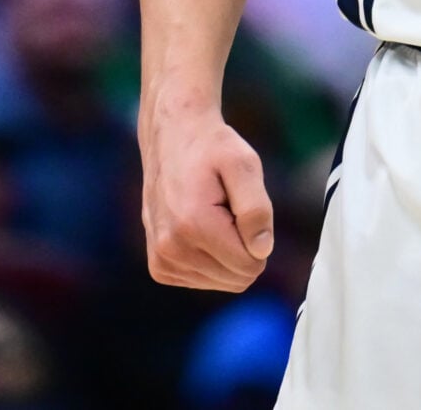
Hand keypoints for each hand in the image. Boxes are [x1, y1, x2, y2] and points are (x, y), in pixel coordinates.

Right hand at [140, 108, 274, 290]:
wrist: (172, 138)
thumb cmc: (212, 149)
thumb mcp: (244, 165)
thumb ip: (256, 209)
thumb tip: (262, 251)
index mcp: (194, 225)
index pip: (249, 265)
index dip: (258, 239)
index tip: (243, 207)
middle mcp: (171, 249)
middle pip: (237, 279)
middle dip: (243, 247)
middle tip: (229, 210)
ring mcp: (162, 260)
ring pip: (221, 282)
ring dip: (226, 252)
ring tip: (214, 215)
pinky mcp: (159, 266)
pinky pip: (202, 279)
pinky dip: (210, 259)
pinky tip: (201, 228)